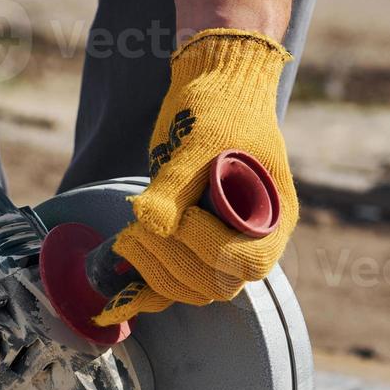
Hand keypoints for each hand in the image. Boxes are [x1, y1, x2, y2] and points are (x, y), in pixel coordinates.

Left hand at [96, 30, 298, 326]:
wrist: (213, 91)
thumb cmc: (219, 109)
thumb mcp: (199, 140)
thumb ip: (175, 183)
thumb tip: (150, 223)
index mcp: (272, 217)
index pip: (248, 260)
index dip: (211, 247)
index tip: (183, 216)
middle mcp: (252, 240)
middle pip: (217, 284)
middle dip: (172, 261)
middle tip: (138, 227)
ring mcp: (222, 247)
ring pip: (192, 290)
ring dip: (155, 271)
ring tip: (127, 236)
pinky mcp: (191, 248)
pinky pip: (173, 283)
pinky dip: (146, 290)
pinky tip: (117, 298)